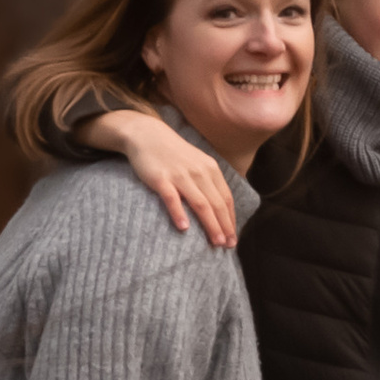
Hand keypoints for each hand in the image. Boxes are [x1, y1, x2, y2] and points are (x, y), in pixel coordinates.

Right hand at [79, 107, 238, 247]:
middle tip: (228, 245)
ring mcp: (180, 175)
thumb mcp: (197, 162)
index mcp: (210, 169)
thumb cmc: (174, 153)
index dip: (231, 219)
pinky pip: (172, 198)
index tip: (233, 237)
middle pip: (216, 204)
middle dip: (225, 226)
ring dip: (210, 225)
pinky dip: (179, 213)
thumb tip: (219, 207)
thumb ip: (208, 181)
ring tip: (216, 243)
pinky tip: (184, 228)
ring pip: (200, 203)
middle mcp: (199, 172)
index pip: (226, 199)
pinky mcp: (161, 179)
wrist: (147, 134)